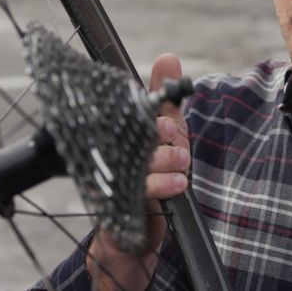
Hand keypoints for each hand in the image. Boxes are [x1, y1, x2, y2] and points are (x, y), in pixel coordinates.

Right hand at [85, 53, 190, 289]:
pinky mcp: (114, 206)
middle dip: (158, 134)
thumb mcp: (165, 136)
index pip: (129, 112)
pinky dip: (162, 185)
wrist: (134, 235)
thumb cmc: (149, 177)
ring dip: (164, 160)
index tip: (168, 119)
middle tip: (175, 136)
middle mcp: (109, 152)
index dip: (152, 114)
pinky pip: (136, 191)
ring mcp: (110, 179)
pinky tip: (178, 183)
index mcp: (118, 132)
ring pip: (136, 162)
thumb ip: (166, 101)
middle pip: (131, 135)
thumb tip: (167, 57)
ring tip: (182, 161)